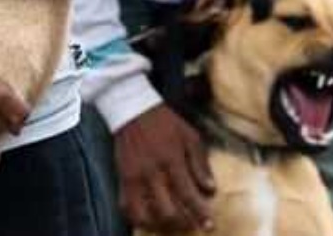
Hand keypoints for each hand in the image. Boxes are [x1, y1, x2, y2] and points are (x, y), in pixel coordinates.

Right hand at [115, 104, 215, 232]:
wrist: (132, 108)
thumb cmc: (165, 122)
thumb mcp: (190, 136)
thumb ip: (200, 163)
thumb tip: (210, 189)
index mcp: (171, 159)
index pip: (187, 194)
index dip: (199, 213)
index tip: (209, 225)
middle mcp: (152, 171)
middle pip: (167, 210)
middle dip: (182, 223)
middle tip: (190, 224)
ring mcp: (135, 176)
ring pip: (144, 213)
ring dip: (159, 224)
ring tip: (169, 225)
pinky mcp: (122, 176)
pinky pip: (125, 205)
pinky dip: (135, 217)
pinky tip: (147, 219)